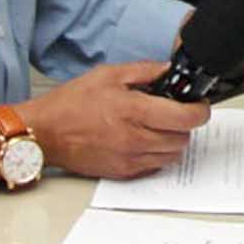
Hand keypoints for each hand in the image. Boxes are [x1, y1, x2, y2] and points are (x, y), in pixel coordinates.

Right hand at [26, 61, 209, 179]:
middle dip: (184, 124)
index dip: (199, 110)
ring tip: (158, 126)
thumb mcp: (108, 75)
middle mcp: (135, 139)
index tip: (197, 105)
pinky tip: (144, 140)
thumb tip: (169, 70)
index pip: (186, 118)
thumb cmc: (70, 104)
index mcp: (134, 111)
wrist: (44, 133)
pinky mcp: (123, 173)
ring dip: (172, 140)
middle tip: (174, 112)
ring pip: (173, 155)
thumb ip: (144, 71)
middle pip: (184, 138)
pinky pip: (155, 167)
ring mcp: (130, 159)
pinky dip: (157, 155)